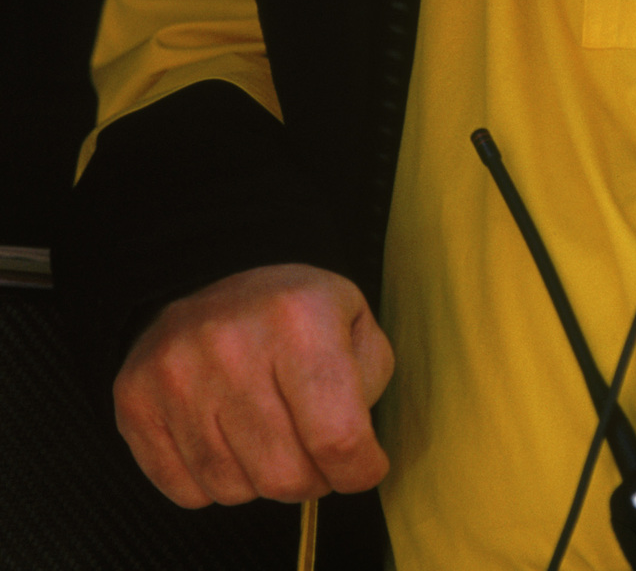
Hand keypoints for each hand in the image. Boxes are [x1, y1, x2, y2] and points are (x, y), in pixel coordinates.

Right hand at [114, 263, 394, 508]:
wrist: (214, 277)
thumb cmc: (295, 313)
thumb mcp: (354, 323)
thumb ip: (367, 385)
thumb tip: (351, 452)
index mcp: (299, 316)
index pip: (337, 436)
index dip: (359, 470)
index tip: (361, 467)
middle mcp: (231, 341)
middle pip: (284, 475)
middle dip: (312, 480)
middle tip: (314, 456)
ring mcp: (175, 371)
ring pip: (233, 490)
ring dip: (261, 481)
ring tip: (269, 437)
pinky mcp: (134, 399)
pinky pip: (185, 491)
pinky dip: (214, 483)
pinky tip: (226, 439)